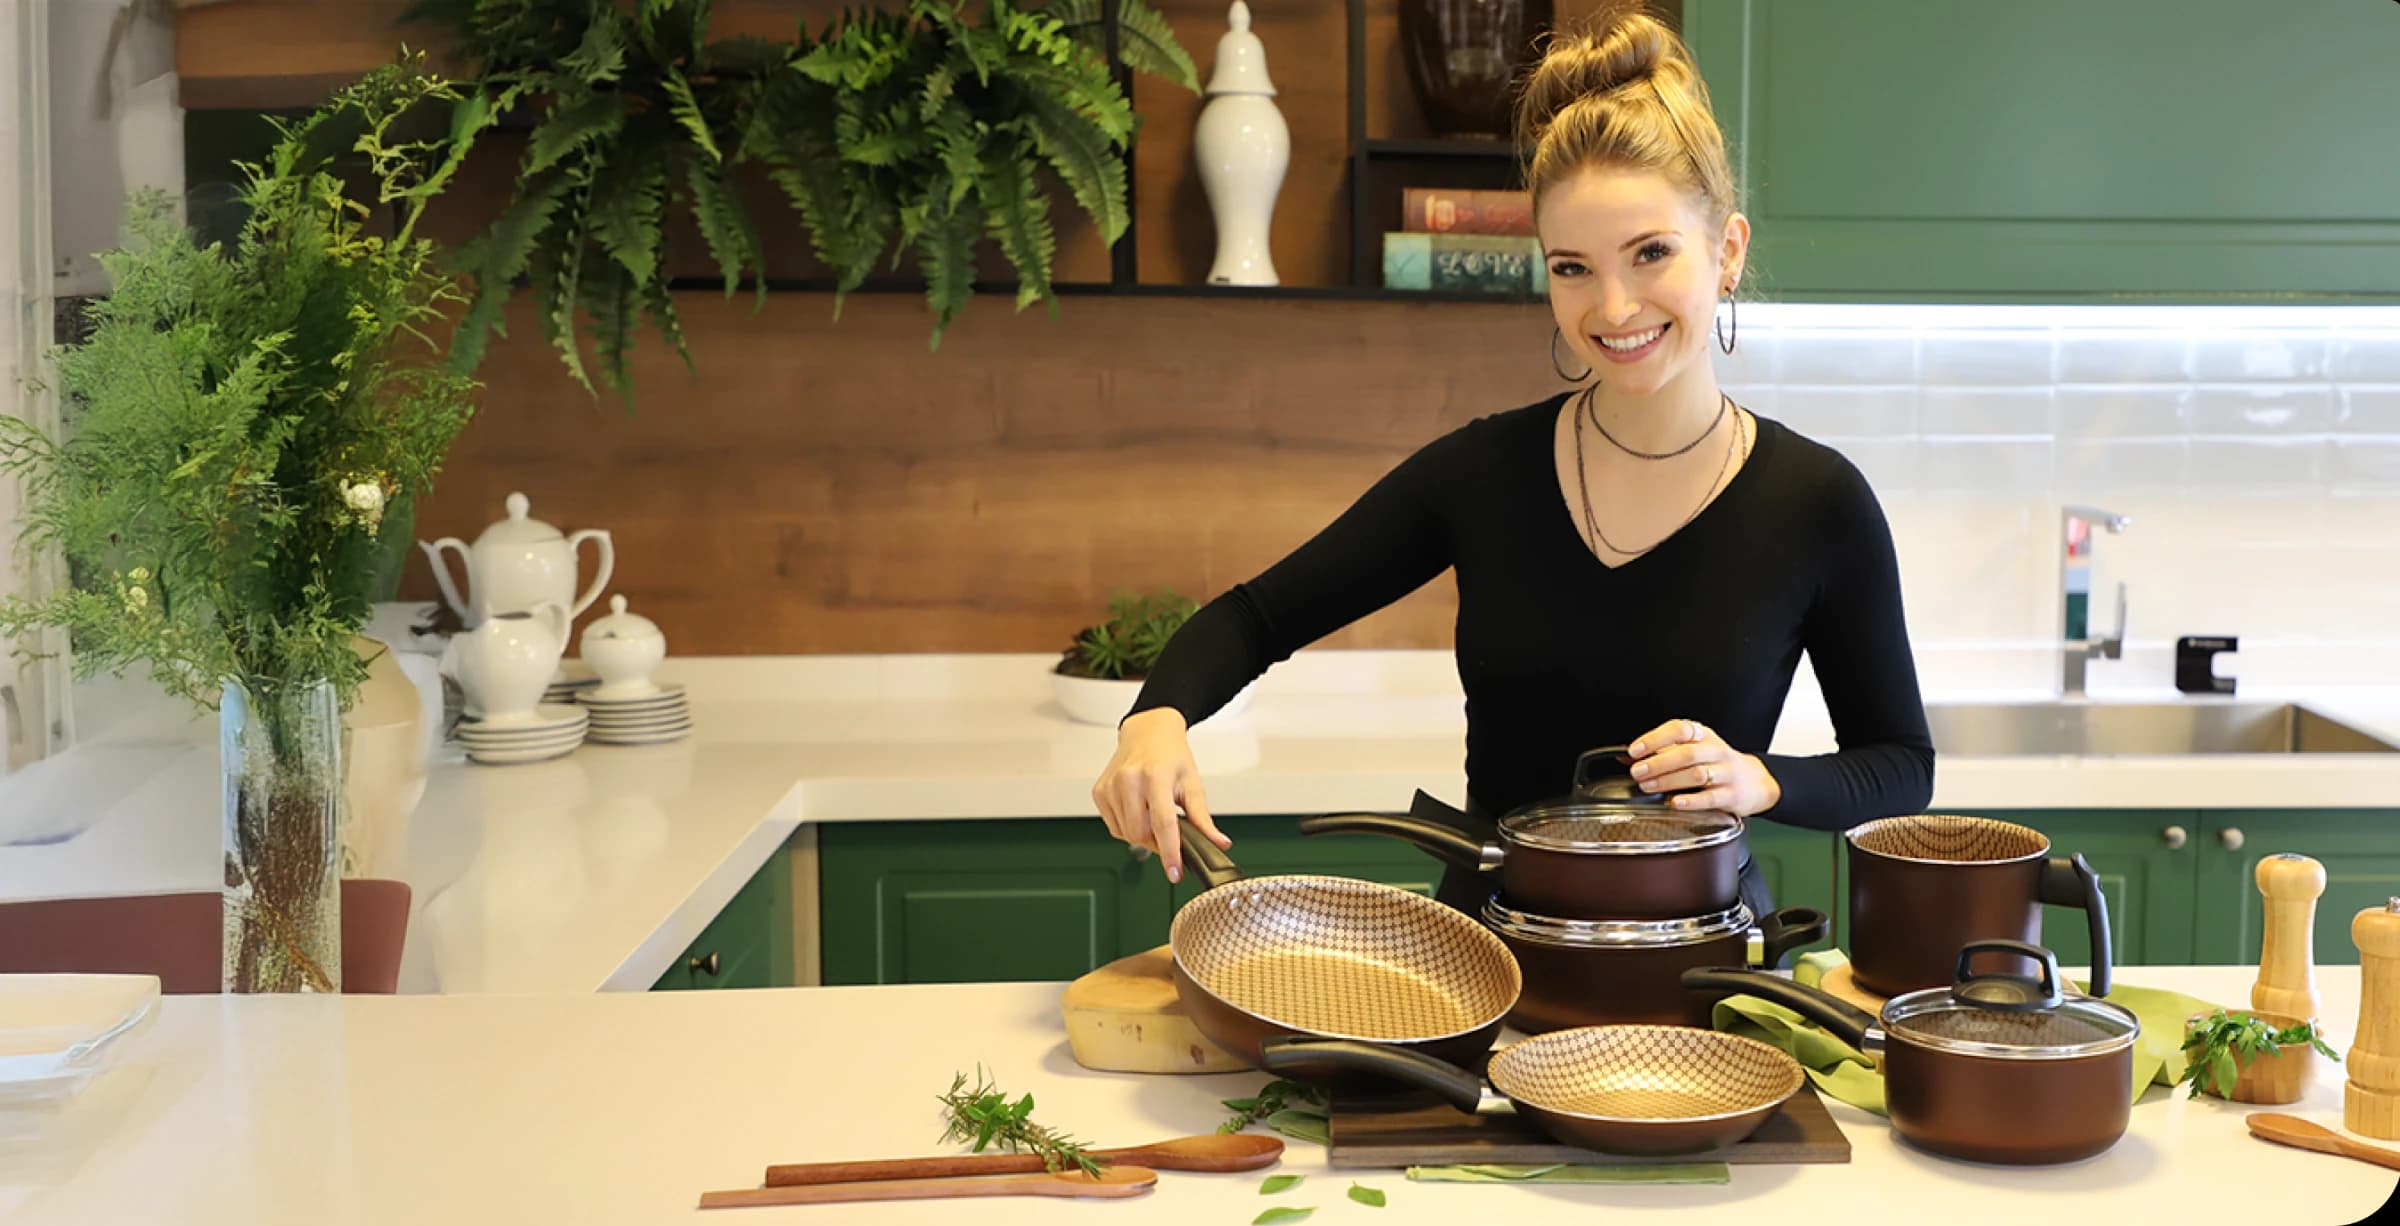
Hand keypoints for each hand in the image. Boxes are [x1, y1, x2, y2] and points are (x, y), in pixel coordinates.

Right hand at [1092, 707, 1230, 883]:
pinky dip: (1127, 827)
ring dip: (1142, 835)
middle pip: (1141, 834)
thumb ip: (1203, 818)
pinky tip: (1137, 811)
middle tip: (1169, 834)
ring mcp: (1111, 786)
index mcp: (1156, 776)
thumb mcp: (1192, 783)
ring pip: (1126, 834)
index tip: (1175, 872)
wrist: (1147, 732)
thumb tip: (1219, 843)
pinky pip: (1113, 826)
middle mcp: (1130, 779)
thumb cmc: (1170, 755)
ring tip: (1152, 815)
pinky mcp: (1099, 791)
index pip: (1163, 824)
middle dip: (1157, 843)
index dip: (1170, 853)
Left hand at [1625, 718, 1781, 817]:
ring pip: (1697, 774)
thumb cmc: (1718, 764)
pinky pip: (1711, 797)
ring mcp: (1726, 773)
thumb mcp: (1695, 750)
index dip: (1655, 738)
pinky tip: (1675, 802)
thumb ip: (1663, 753)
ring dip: (1669, 781)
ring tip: (1648, 786)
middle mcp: (1716, 751)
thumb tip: (1627, 758)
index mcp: (1703, 736)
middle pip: (1686, 753)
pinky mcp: (1732, 795)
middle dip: (1658, 763)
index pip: (1679, 729)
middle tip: (1637, 772)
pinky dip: (1691, 801)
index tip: (1635, 750)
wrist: (1757, 782)